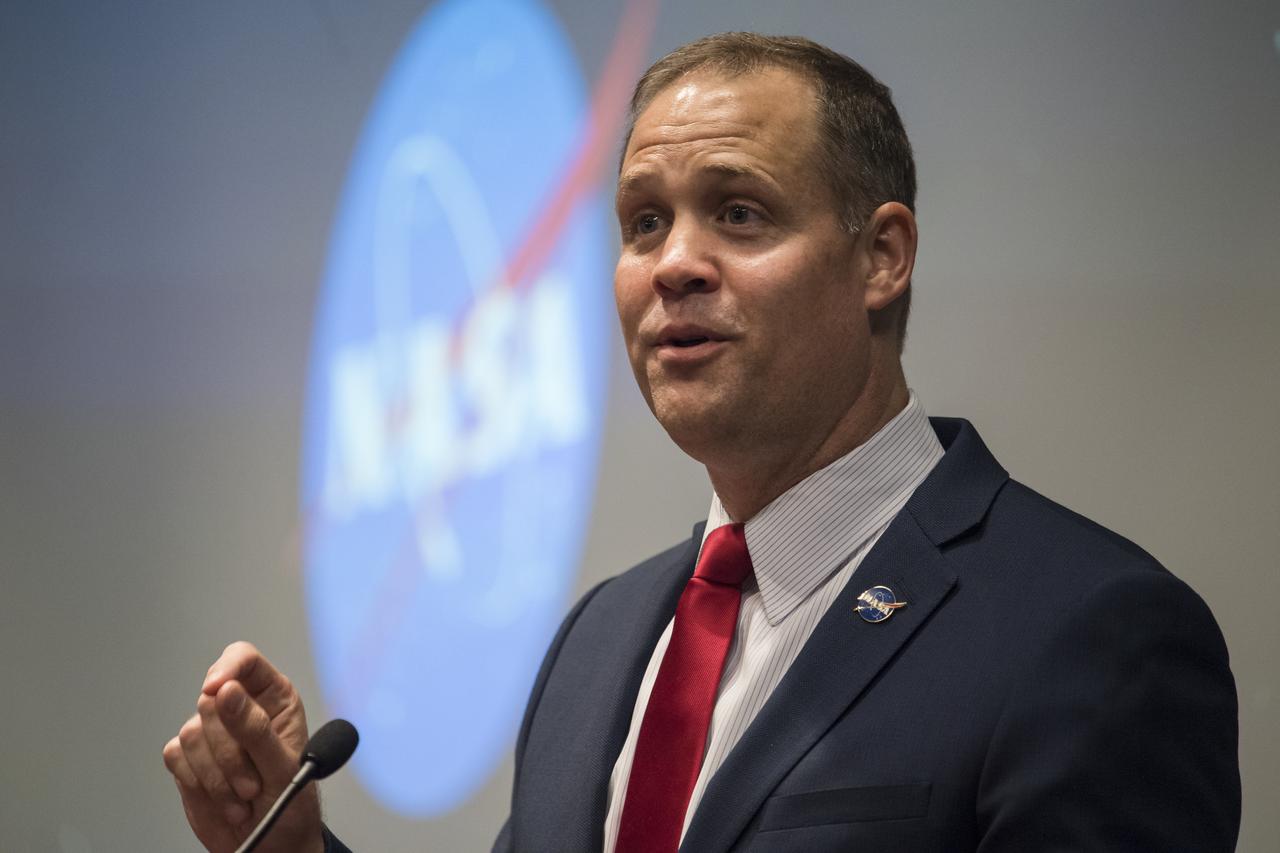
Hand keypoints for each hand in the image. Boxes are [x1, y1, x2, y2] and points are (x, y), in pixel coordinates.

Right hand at [163, 642, 324, 852]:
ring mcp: (212, 733)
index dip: (228, 668)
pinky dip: (199, 783)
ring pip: (191, 732)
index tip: (216, 689)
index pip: (244, 660)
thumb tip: (227, 691)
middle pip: (211, 701)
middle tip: (253, 783)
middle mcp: (241, 709)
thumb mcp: (282, 767)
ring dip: (217, 775)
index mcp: (273, 699)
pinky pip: (176, 757)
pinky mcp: (189, 759)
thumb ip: (256, 728)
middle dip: (229, 749)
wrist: (272, 846)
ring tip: (243, 796)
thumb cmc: (292, 804)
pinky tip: (224, 799)